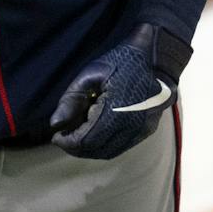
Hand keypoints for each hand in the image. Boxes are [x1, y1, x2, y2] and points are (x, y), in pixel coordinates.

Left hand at [49, 25, 181, 159]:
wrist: (157, 58)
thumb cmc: (122, 62)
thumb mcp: (91, 74)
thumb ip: (71, 99)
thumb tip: (55, 124)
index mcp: (115, 110)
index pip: (85, 140)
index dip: (67, 142)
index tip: (56, 136)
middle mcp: (131, 125)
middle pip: (96, 150)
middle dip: (76, 147)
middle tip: (64, 137)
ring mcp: (142, 130)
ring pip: (109, 152)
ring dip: (90, 149)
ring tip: (78, 136)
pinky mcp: (147, 130)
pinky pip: (122, 147)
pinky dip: (105, 146)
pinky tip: (95, 134)